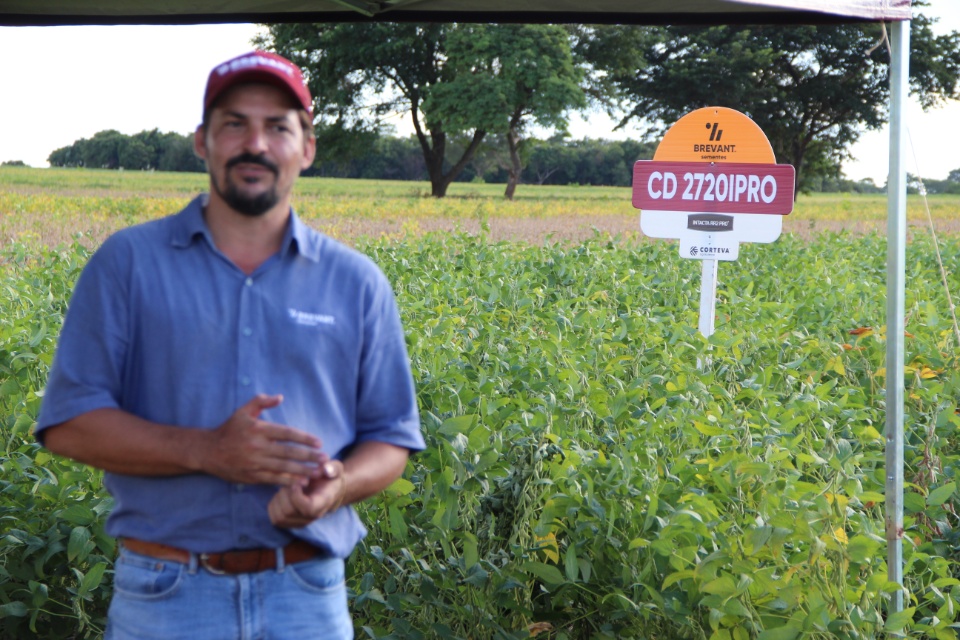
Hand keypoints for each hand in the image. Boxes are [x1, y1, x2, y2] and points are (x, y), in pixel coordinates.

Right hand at [200, 394, 325, 485]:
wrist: (208, 451)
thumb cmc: (229, 429)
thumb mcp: (243, 411)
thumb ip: (261, 401)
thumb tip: (280, 397)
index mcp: (258, 430)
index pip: (287, 433)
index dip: (304, 438)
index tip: (319, 442)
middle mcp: (257, 447)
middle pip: (288, 452)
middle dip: (309, 456)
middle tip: (325, 458)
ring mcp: (254, 463)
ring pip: (283, 468)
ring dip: (303, 470)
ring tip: (318, 471)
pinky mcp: (251, 476)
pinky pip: (273, 479)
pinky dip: (288, 481)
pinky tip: (301, 482)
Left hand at [268, 460, 346, 527]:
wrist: (329, 489)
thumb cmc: (330, 477)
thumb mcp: (335, 469)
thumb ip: (332, 468)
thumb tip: (326, 469)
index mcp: (323, 503)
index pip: (307, 508)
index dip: (297, 494)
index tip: (300, 481)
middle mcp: (312, 517)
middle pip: (289, 512)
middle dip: (286, 494)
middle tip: (292, 482)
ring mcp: (301, 523)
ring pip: (280, 517)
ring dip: (280, 499)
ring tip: (288, 489)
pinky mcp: (291, 524)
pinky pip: (275, 518)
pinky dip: (275, 505)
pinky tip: (284, 495)